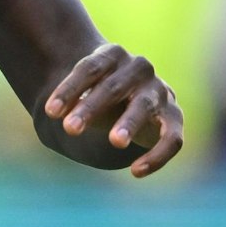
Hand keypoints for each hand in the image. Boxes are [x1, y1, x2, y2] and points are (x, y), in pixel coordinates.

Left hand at [42, 43, 184, 176]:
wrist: (137, 94)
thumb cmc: (101, 95)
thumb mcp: (84, 93)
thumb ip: (72, 102)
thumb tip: (51, 113)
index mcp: (113, 55)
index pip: (90, 68)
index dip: (69, 89)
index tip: (50, 112)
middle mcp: (140, 68)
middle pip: (113, 87)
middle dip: (91, 108)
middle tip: (69, 129)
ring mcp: (160, 91)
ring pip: (144, 106)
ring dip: (129, 123)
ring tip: (115, 142)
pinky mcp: (175, 117)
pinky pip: (172, 138)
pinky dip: (156, 155)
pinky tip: (136, 172)